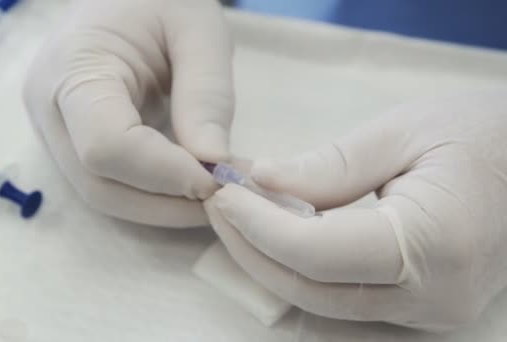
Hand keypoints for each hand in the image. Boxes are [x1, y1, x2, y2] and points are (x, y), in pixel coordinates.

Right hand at [24, 0, 233, 226]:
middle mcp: (50, 108)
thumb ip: (206, 93)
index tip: (217, 179)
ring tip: (211, 196)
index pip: (107, 145)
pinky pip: (107, 183)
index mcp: (73, 67)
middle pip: (99, 184)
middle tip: (224, 200)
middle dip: (165, 204)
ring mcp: (54, 130)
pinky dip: (150, 196)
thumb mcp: (198, 29)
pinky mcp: (70, 142)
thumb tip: (213, 164)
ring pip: (101, 194)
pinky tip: (187, 188)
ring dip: (160, 207)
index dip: (164, 174)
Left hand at [205, 90, 506, 330]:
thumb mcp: (402, 132)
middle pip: (311, 289)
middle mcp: (433, 296)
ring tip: (240, 214)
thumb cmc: (479, 133)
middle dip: (253, 248)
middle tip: (220, 204)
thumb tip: (261, 183)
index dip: (259, 227)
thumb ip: (329, 166)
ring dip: (270, 259)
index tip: (223, 194)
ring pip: (321, 299)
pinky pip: (342, 294)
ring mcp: (428, 311)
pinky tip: (278, 229)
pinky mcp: (419, 306)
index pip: (318, 254)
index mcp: (436, 245)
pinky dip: (301, 264)